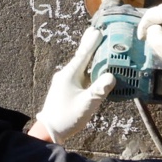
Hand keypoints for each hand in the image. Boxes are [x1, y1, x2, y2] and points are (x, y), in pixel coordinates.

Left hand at [34, 27, 116, 143]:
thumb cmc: (67, 117)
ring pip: (80, 66)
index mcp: (69, 75)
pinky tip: (93, 70)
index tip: (97, 31)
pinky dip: (87, 69)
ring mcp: (64, 82)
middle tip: (96, 32)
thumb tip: (111, 76)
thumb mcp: (86, 104)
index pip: (83, 55)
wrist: (49, 130)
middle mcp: (65, 75)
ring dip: (89, 58)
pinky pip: (79, 75)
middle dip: (89, 46)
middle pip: (81, 57)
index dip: (91, 43)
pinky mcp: (65, 89)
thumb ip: (99, 90)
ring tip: (98, 49)